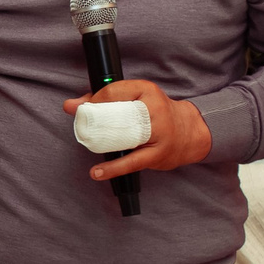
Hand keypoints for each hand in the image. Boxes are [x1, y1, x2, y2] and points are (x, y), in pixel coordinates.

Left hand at [62, 79, 210, 177]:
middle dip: (93, 118)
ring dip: (100, 140)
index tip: (80, 107)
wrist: (191, 132)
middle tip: (80, 125)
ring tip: (86, 142)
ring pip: (123, 135)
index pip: (114, 91)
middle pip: (117, 111)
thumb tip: (72, 105)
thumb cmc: (159, 114)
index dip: (93, 99)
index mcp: (147, 91)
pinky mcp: (157, 154)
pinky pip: (132, 163)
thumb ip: (107, 99)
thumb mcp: (138, 98)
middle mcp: (154, 109)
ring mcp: (158, 133)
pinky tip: (97, 172)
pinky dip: (112, 169)